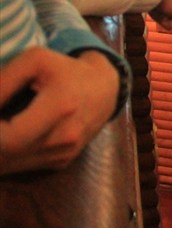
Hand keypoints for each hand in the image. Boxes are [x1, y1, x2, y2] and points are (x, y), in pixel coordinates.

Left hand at [0, 48, 119, 174]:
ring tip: (3, 126)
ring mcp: (64, 153)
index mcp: (61, 107)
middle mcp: (66, 137)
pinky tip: (10, 136)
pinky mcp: (62, 162)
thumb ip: (2, 82)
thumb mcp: (34, 60)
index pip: (10, 139)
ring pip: (9, 166)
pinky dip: (6, 155)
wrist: (104, 90)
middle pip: (6, 157)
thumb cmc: (65, 71)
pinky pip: (22, 166)